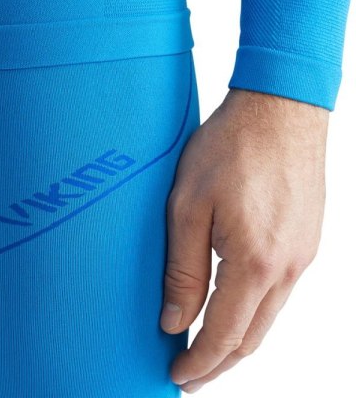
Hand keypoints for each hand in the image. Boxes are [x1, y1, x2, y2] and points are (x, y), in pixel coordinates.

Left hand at [160, 88, 328, 393]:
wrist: (279, 107)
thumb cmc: (230, 148)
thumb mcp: (187, 207)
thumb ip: (182, 269)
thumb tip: (174, 320)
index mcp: (255, 262)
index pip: (223, 335)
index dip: (198, 362)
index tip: (177, 377)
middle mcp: (287, 267)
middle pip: (251, 336)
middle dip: (218, 363)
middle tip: (190, 375)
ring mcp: (302, 253)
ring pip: (267, 317)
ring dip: (236, 339)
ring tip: (207, 349)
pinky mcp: (304, 238)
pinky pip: (278, 291)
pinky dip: (253, 311)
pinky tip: (234, 307)